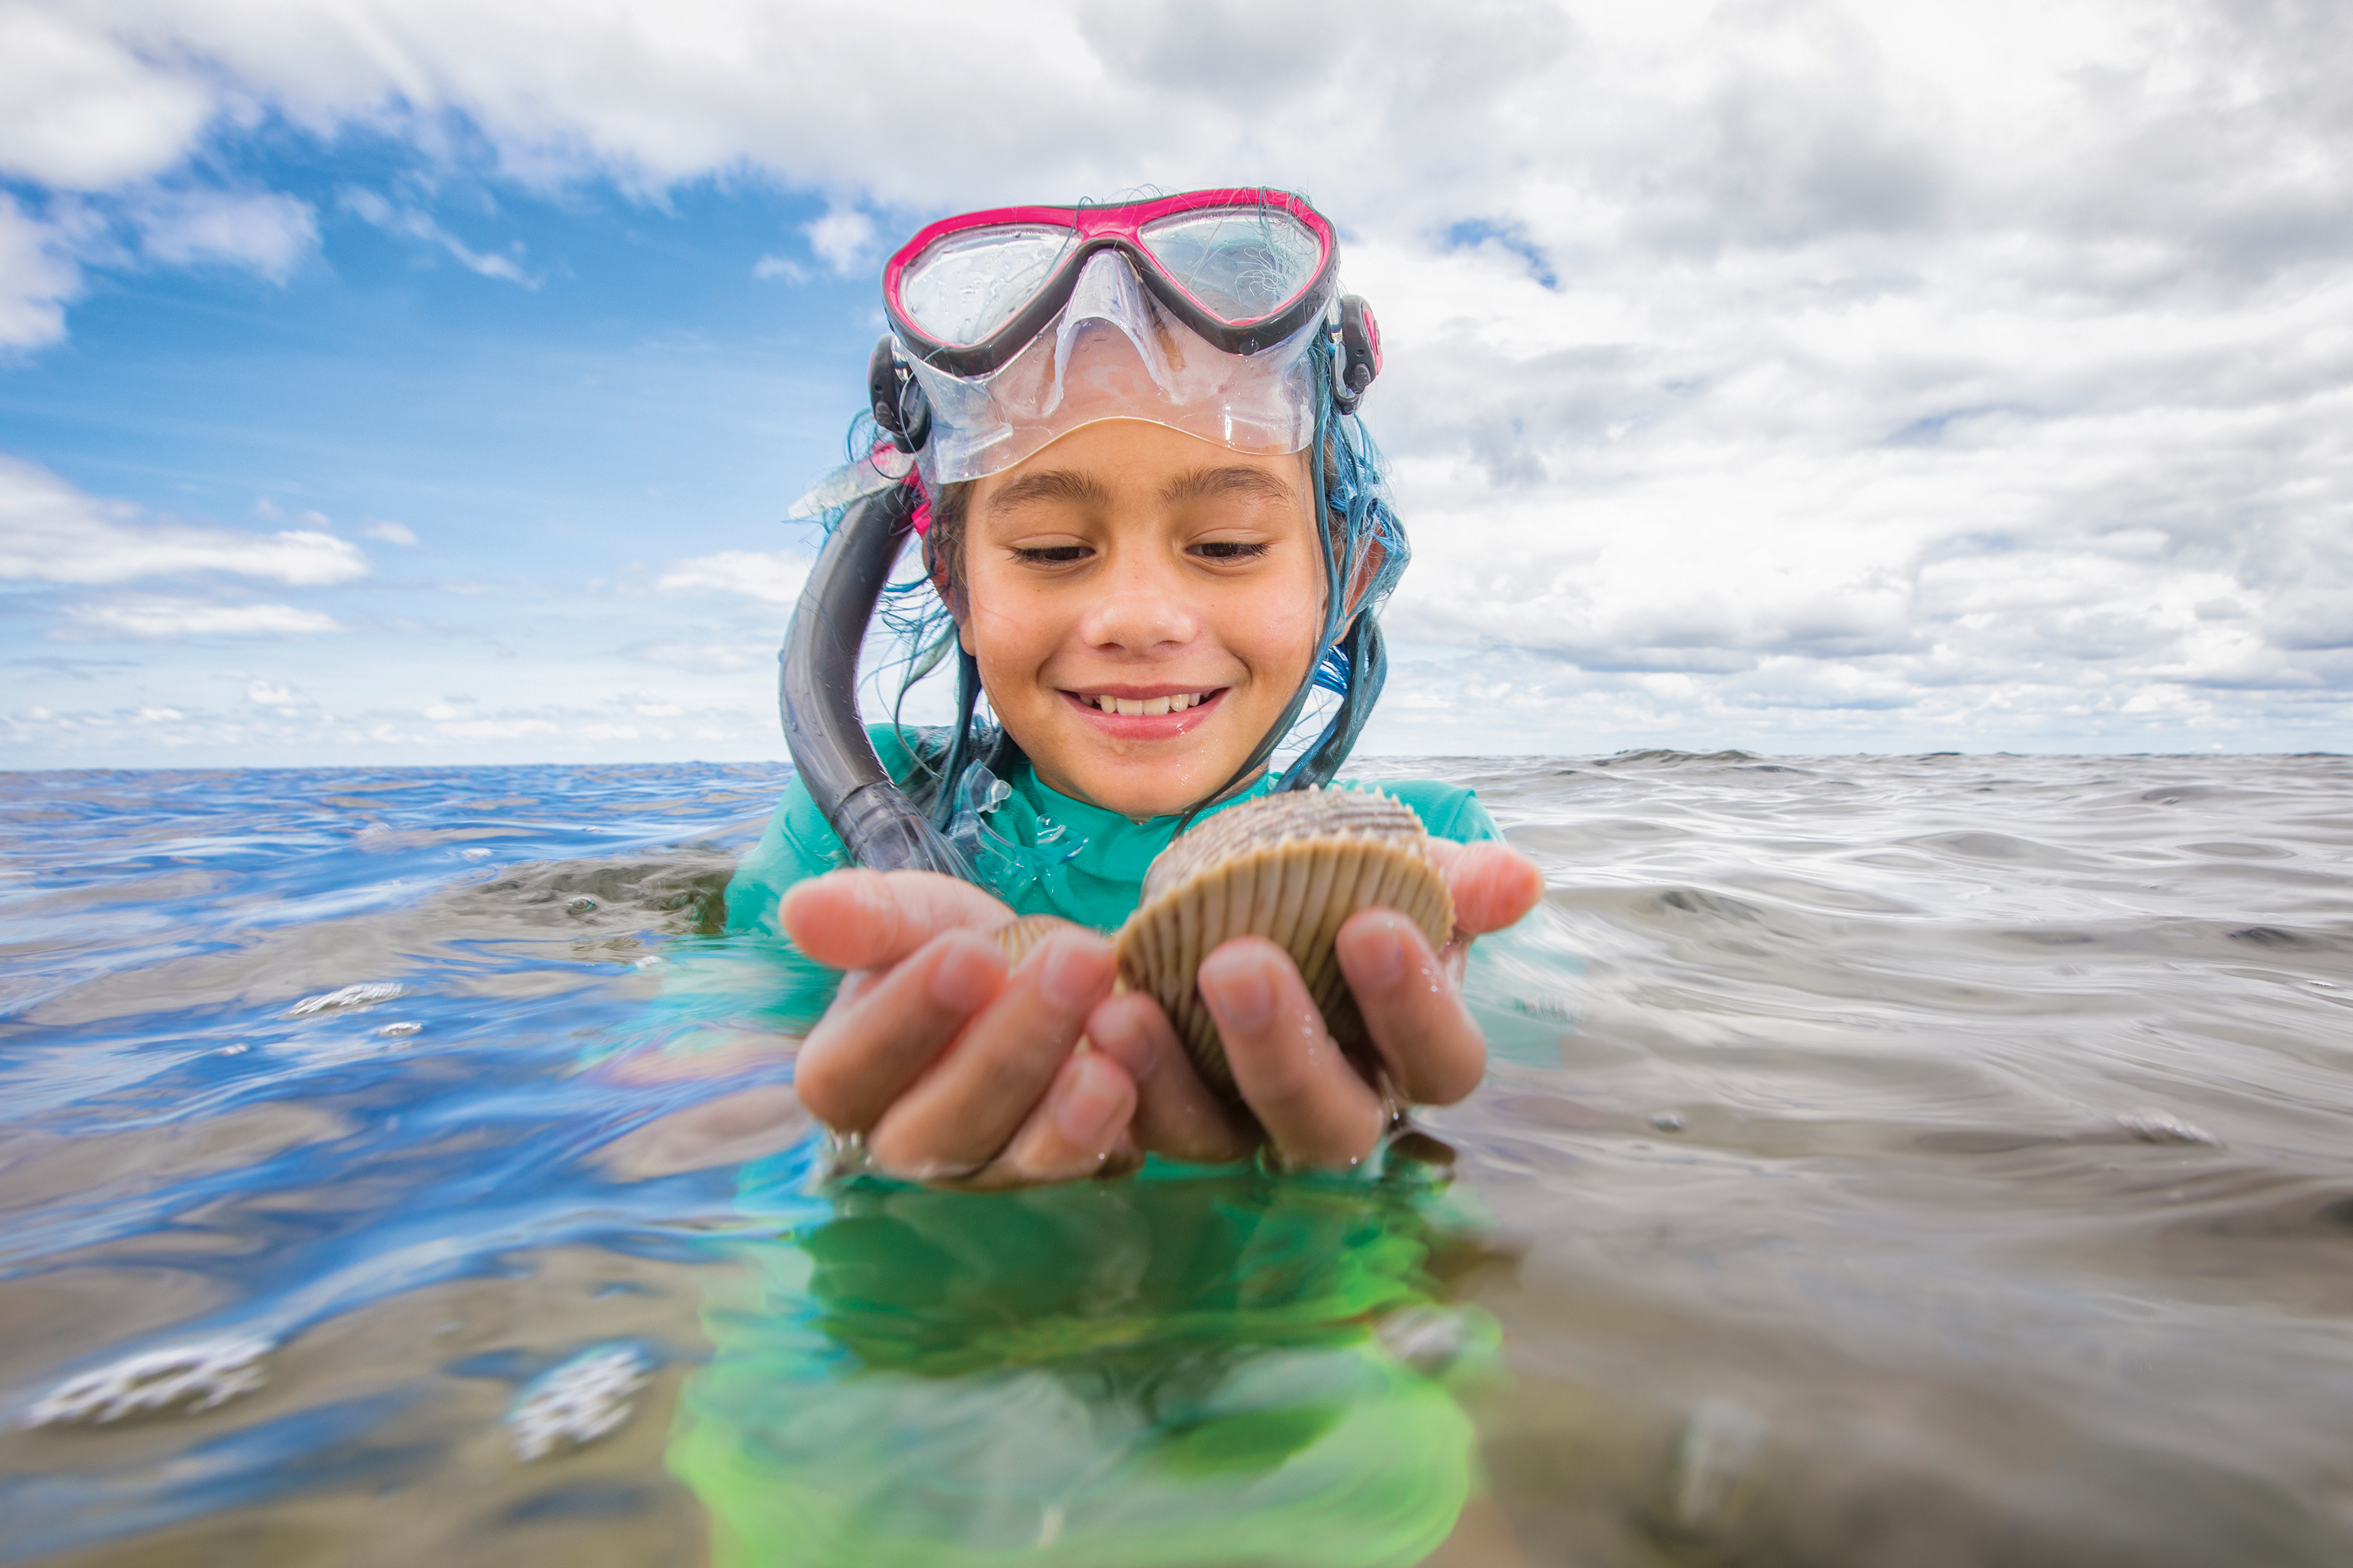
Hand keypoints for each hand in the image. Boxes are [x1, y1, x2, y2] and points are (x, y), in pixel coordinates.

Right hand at [784, 869, 1144, 1187]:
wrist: (1062, 975)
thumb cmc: (976, 951)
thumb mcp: (923, 917)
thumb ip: (868, 918)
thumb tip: (800, 908)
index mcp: (851, 1078)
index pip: (847, 1076)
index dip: (905, 1019)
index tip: (971, 952)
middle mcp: (910, 1143)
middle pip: (936, 1129)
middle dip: (1006, 1048)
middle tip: (1073, 962)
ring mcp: (991, 1168)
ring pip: (1015, 1158)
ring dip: (1065, 1098)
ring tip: (1116, 1024)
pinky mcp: (1068, 1169)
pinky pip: (1086, 1167)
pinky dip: (1114, 1122)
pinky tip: (1136, 1073)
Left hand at [1084, 839, 1544, 1169]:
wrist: (1246, 894)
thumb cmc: (1338, 892)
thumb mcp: (1395, 873)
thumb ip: (1451, 881)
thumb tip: (1519, 879)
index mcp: (1412, 1054)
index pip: (1441, 1063)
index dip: (1415, 1006)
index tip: (1372, 925)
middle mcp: (1340, 1106)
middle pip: (1332, 1122)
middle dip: (1285, 1047)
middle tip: (1239, 962)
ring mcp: (1248, 1122)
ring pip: (1224, 1138)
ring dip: (1176, 1077)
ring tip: (1131, 1006)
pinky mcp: (1169, 1116)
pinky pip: (1140, 1124)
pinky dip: (1113, 1080)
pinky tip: (1090, 1019)